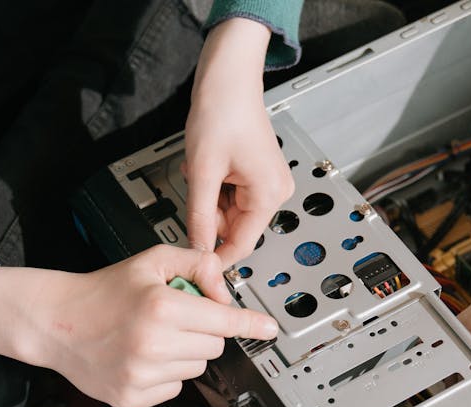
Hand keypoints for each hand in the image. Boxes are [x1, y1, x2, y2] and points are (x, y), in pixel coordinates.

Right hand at [0, 245, 277, 406]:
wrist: (56, 322)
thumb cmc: (102, 292)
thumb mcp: (151, 261)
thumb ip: (196, 265)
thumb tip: (225, 289)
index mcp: (161, 307)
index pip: (223, 321)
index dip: (250, 325)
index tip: (269, 330)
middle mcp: (153, 344)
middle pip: (214, 345)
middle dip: (203, 330)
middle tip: (174, 317)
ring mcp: (142, 374)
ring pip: (197, 368)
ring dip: (185, 352)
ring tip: (153, 336)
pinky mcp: (133, 396)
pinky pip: (175, 388)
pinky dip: (167, 374)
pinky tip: (143, 357)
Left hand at [184, 18, 293, 265]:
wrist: (229, 79)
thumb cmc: (222, 112)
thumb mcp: (203, 172)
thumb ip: (200, 217)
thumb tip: (197, 249)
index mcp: (268, 195)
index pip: (241, 244)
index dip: (214, 255)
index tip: (194, 264)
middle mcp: (276, 192)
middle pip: (235, 228)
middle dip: (209, 216)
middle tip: (194, 189)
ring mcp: (270, 183)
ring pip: (231, 212)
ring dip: (211, 199)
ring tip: (203, 169)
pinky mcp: (261, 175)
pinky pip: (234, 196)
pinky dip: (217, 188)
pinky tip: (210, 165)